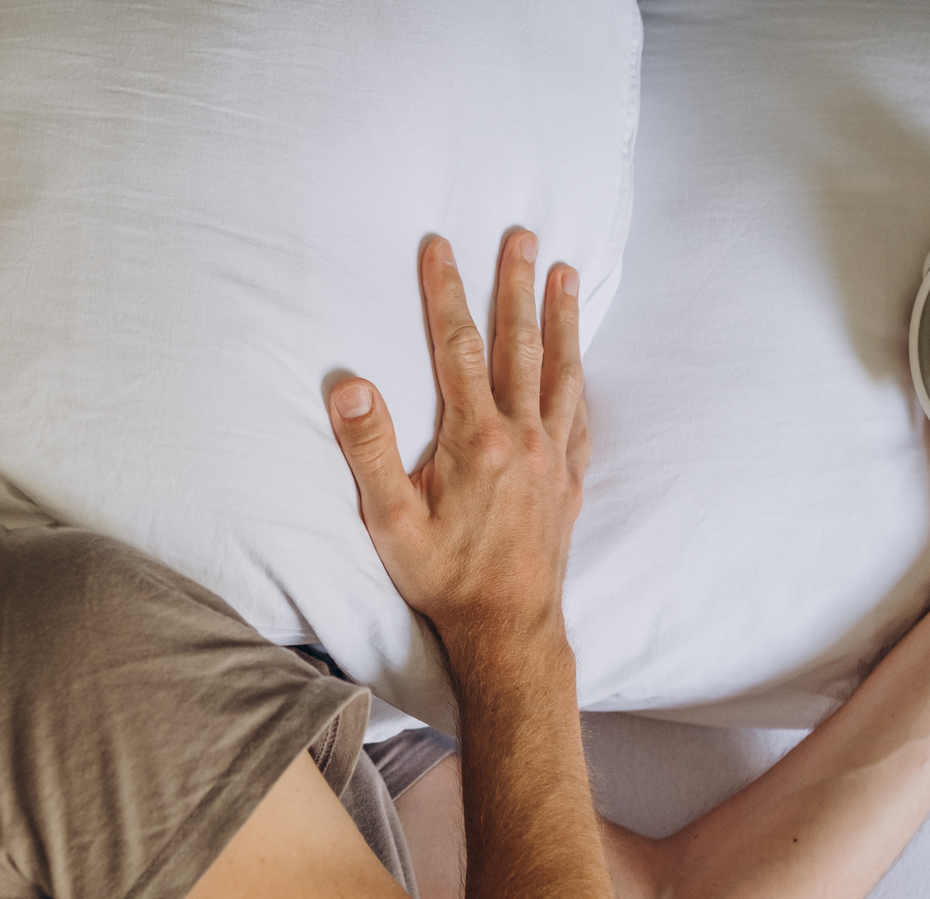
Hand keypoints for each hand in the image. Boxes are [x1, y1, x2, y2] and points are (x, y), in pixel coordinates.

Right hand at [327, 232, 590, 645]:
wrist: (508, 631)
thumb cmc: (444, 580)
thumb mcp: (389, 521)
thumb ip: (370, 451)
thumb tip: (350, 387)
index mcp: (476, 441)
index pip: (458, 348)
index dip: (446, 293)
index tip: (441, 245)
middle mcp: (523, 439)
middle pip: (520, 346)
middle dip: (516, 286)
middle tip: (522, 237)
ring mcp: (553, 460)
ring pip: (561, 373)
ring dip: (561, 320)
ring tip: (564, 275)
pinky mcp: (570, 483)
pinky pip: (580, 417)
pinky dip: (578, 381)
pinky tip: (578, 366)